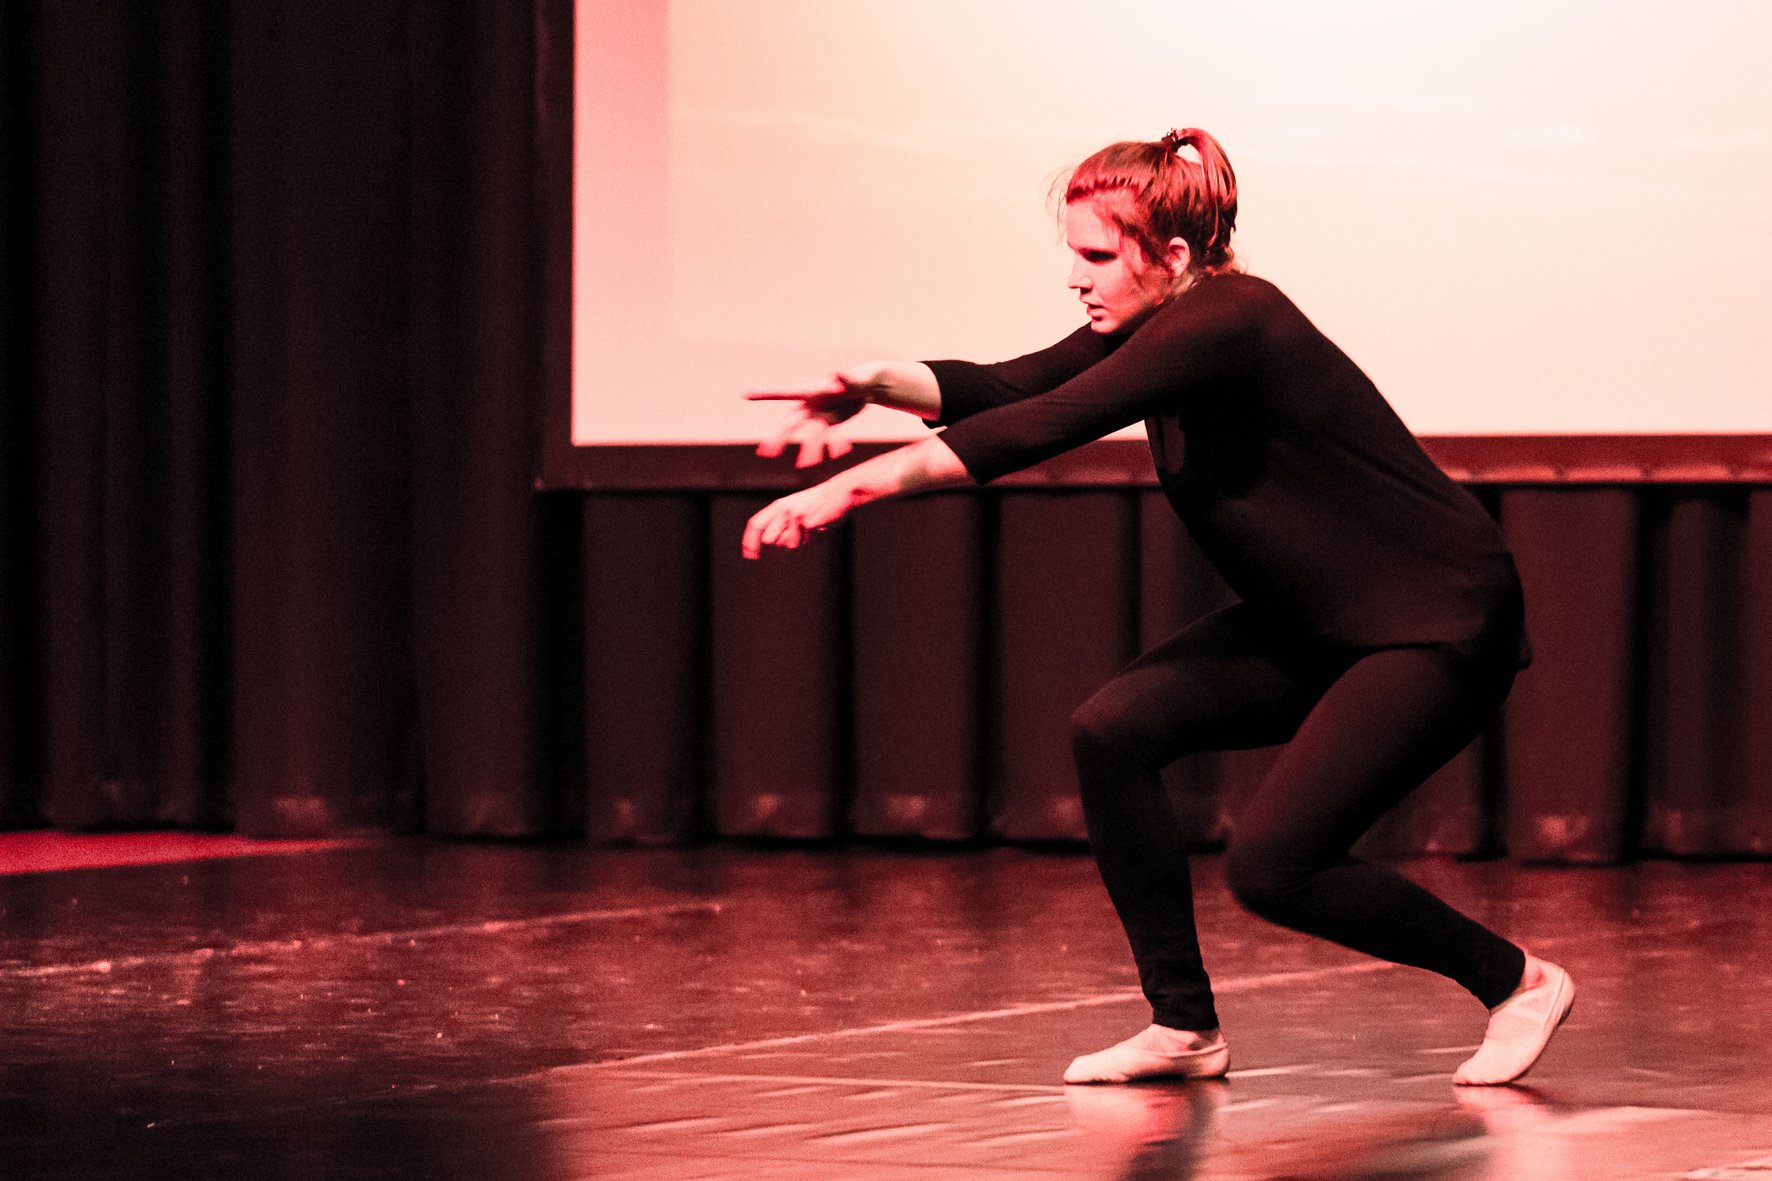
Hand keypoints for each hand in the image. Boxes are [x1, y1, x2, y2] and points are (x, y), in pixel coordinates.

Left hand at [741, 481, 854, 558]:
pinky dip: (816, 541)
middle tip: (798, 545)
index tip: (749, 556)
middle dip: (779, 549)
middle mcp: (783, 509)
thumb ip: (784, 528)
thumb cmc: (820, 506)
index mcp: (778, 506)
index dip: (749, 541)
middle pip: (768, 540)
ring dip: (802, 544)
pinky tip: (822, 529)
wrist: (840, 494)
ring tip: (814, 532)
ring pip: (789, 545)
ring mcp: (794, 515)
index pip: (755, 524)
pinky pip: (807, 543)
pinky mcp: (807, 521)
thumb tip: (777, 556)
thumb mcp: (797, 512)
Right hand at [746, 362, 890, 468]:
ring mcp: (820, 414)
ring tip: (805, 465)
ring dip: (807, 449)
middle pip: (791, 422)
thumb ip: (850, 378)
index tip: (746, 395)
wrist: (872, 385)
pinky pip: (827, 438)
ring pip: (809, 435)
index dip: (766, 394)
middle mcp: (813, 404)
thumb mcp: (860, 378)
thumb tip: (837, 374)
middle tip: (766, 453)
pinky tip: (839, 453)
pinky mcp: (831, 423)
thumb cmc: (864, 377)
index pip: (787, 393)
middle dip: (778, 437)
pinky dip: (831, 447)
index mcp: (815, 390)